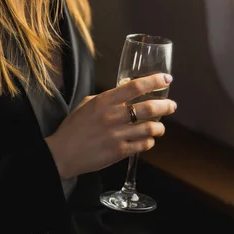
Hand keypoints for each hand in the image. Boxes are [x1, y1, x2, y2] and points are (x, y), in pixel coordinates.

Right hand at [45, 73, 175, 178]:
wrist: (62, 154)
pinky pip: (143, 145)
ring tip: (160, 126)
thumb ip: (106, 98)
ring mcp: (117, 135)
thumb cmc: (73, 127)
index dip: (154, 81)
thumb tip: (123, 91)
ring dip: (160, 127)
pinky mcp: (119, 152)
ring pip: (150, 128)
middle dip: (166, 105)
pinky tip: (148, 139)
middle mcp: (113, 116)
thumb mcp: (87, 104)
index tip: (166, 78)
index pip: (135, 86)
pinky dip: (149, 141)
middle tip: (172, 105)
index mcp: (105, 100)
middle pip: (148, 107)